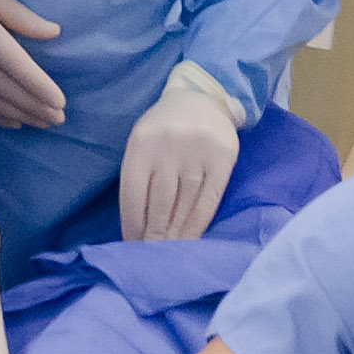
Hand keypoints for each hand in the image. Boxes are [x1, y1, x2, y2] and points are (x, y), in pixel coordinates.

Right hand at [0, 0, 66, 128]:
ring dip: (21, 115)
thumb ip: (22, 16)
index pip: (23, 71)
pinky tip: (11, 122)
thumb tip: (54, 32)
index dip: (43, 90)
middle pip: (13, 93)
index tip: (62, 104)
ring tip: (41, 123)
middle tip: (59, 120)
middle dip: (38, 108)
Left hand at [120, 71, 242, 240]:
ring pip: (184, 202)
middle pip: (159, 201)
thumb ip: (138, 175)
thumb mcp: (143, 142)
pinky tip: (190, 238)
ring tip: (168, 251)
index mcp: (142, 143)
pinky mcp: (223, 158)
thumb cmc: (164, 129)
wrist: (202, 99)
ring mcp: (198, 151)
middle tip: (150, 255)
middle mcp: (169, 146)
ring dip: (175, 232)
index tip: (131, 245)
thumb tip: (135, 225)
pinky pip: (209, 199)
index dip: (132, 223)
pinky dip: (198, 223)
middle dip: (153, 233)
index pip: (133, 193)